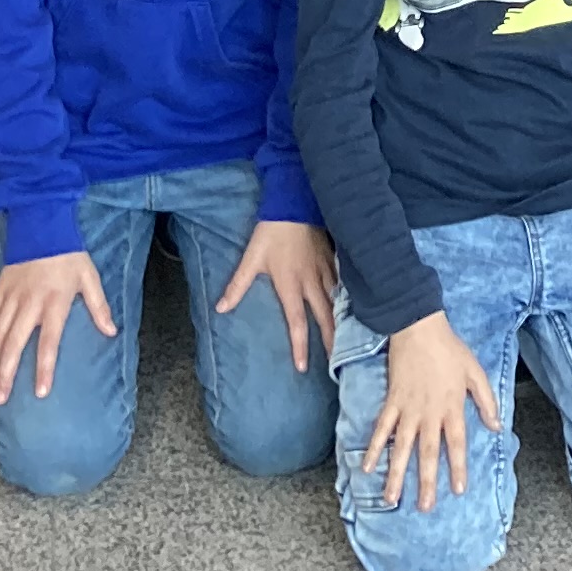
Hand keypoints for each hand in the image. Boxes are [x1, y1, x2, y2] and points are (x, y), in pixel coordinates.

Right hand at [0, 248, 115, 403]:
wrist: (42, 223)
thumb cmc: (68, 253)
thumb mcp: (90, 277)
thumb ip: (99, 306)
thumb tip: (111, 331)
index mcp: (54, 302)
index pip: (48, 342)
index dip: (43, 368)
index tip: (39, 391)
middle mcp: (30, 303)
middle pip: (14, 344)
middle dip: (7, 373)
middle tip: (2, 398)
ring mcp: (11, 296)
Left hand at [217, 219, 336, 367]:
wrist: (294, 203)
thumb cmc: (271, 233)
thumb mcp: (251, 259)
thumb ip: (237, 285)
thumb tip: (220, 309)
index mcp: (291, 285)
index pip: (297, 322)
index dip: (300, 346)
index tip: (304, 367)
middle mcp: (311, 282)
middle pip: (325, 317)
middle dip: (331, 340)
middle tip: (337, 360)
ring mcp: (324, 270)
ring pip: (337, 301)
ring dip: (342, 321)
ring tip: (348, 339)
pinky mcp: (331, 258)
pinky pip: (341, 283)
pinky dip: (346, 297)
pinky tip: (350, 305)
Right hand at [365, 310, 500, 510]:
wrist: (419, 328)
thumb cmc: (450, 350)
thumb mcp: (476, 373)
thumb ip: (486, 401)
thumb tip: (495, 427)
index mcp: (452, 408)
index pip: (456, 444)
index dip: (457, 468)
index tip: (458, 490)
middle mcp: (429, 414)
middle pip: (427, 453)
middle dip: (426, 482)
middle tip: (424, 507)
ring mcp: (408, 410)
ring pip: (402, 448)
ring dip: (396, 474)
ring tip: (392, 498)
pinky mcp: (392, 402)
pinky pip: (381, 429)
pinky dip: (374, 448)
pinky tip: (367, 467)